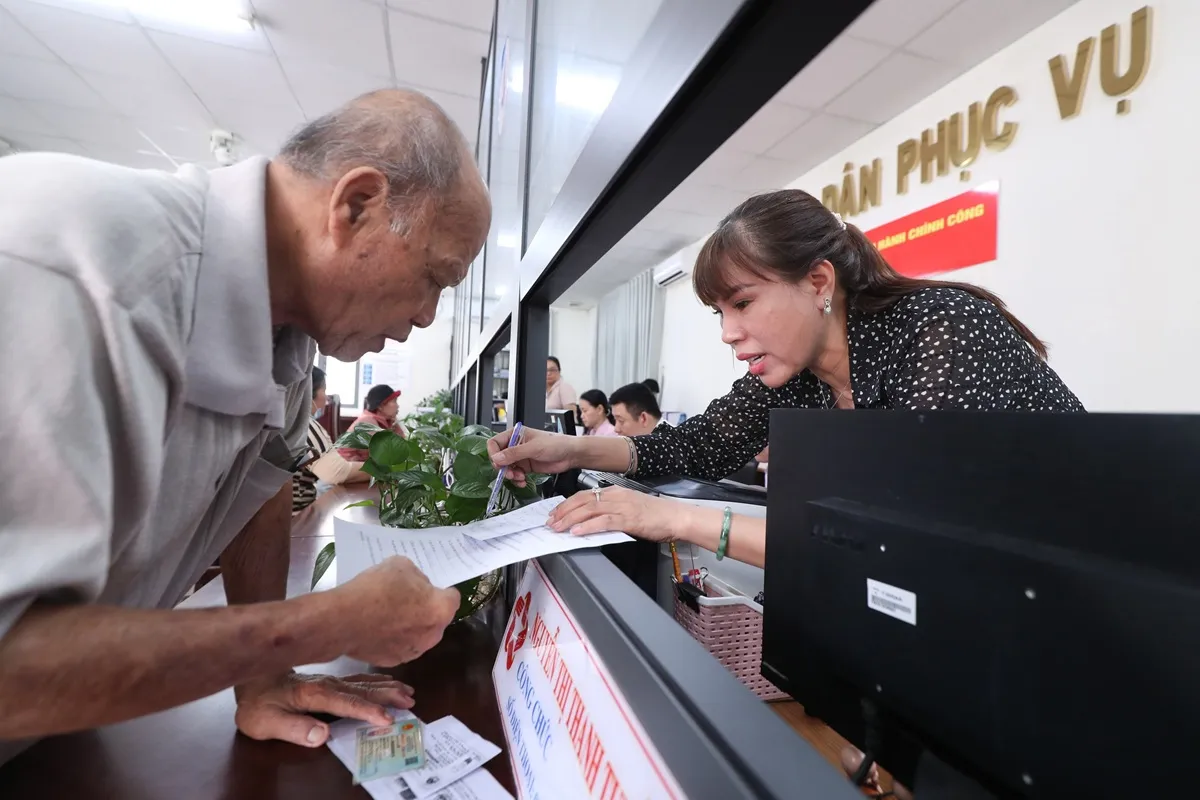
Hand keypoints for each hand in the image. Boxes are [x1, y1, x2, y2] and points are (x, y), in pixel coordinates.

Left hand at [235, 671, 414, 747]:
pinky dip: (378, 681)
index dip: (366, 711)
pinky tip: (390, 683)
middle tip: (410, 702)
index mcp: (313, 693)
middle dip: (387, 695)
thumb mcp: (265, 722)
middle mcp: (327, 683)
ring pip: (364, 682)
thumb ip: (294, 729)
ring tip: (408, 692)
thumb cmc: (258, 703)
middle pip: (361, 689)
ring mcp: (331, 680)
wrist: (251, 677)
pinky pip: (359, 679)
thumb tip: (322, 735)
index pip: (345, 702)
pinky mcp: (331, 680)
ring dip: (387, 687)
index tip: (387, 719)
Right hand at [333, 557, 459, 666]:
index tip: (428, 587)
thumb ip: (416, 577)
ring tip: (388, 614)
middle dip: (426, 610)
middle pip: (436, 619)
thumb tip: (417, 586)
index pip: (453, 598)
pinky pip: (400, 646)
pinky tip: (377, 628)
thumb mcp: (400, 565)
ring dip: (410, 626)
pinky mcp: (393, 661)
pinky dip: (393, 639)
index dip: (441, 590)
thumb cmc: (376, 588)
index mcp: (440, 610)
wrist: (343, 620)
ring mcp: (413, 651)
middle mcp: (433, 635)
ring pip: (418, 635)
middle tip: (406, 599)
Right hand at [488, 427, 576, 485]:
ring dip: (510, 475)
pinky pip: (515, 474)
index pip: (495, 443)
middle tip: (509, 473)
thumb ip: (514, 453)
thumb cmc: (556, 444)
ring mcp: (521, 456)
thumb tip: (497, 458)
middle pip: (499, 458)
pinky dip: (517, 480)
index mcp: (515, 434)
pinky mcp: (526, 466)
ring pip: (506, 468)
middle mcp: (516, 445)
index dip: (494, 454)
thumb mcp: (533, 448)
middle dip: (503, 468)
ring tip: (519, 477)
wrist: (570, 455)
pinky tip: (522, 481)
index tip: (498, 463)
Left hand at [547, 486, 686, 541]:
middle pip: (582, 501)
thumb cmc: (656, 515)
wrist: (676, 517)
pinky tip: (577, 532)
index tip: (556, 513)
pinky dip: (588, 527)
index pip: (584, 494)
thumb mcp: (630, 508)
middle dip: (563, 511)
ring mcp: (622, 507)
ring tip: (558, 528)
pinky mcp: (628, 519)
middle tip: (551, 522)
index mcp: (616, 492)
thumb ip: (612, 511)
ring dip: (570, 519)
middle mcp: (616, 496)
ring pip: (589, 510)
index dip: (567, 504)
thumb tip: (592, 520)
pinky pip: (603, 522)